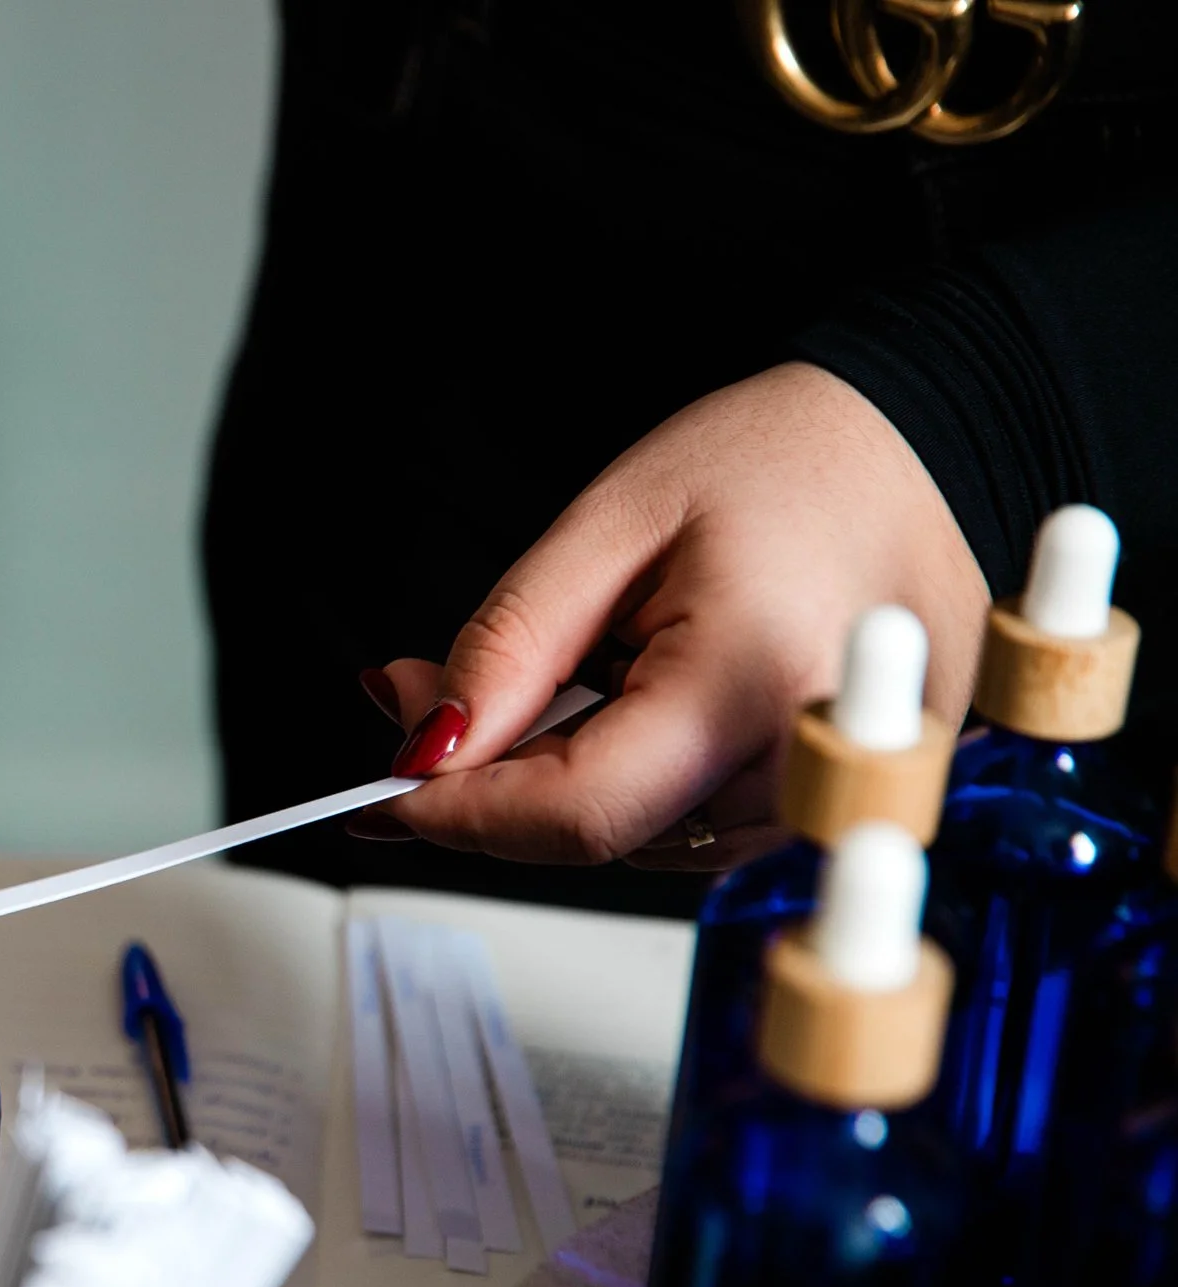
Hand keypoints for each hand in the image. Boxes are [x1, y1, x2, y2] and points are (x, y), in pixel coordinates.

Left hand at [358, 364, 989, 872]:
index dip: (458, 814)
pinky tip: (624, 696)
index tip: (376, 797)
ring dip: (559, 778)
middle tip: (423, 694)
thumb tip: (424, 748)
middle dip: (492, 782)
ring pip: (639, 839)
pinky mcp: (845, 804)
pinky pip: (697, 825)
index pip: (573, 814)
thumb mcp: (609, 526)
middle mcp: (814, 764)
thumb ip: (509, 649)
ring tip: (559, 670)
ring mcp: (842, 797)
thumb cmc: (784, 458)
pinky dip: (628, 776)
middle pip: (599, 832)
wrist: (921, 438)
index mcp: (755, 686)